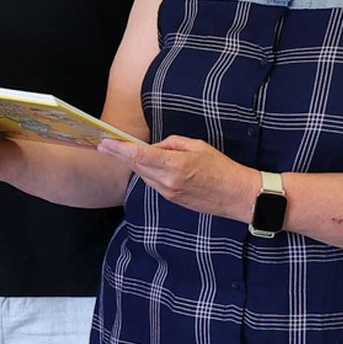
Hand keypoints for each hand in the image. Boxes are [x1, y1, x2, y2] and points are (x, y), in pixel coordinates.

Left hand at [97, 135, 259, 221]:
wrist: (239, 196)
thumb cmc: (222, 168)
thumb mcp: (197, 146)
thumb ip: (172, 143)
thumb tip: (155, 146)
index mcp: (175, 165)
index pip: (139, 155)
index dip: (118, 149)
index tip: (104, 143)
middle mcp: (168, 181)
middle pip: (136, 165)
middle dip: (122, 155)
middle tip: (107, 145)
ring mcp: (169, 193)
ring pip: (143, 175)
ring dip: (137, 164)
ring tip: (134, 152)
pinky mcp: (172, 200)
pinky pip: (153, 183)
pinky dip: (149, 173)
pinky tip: (153, 166)